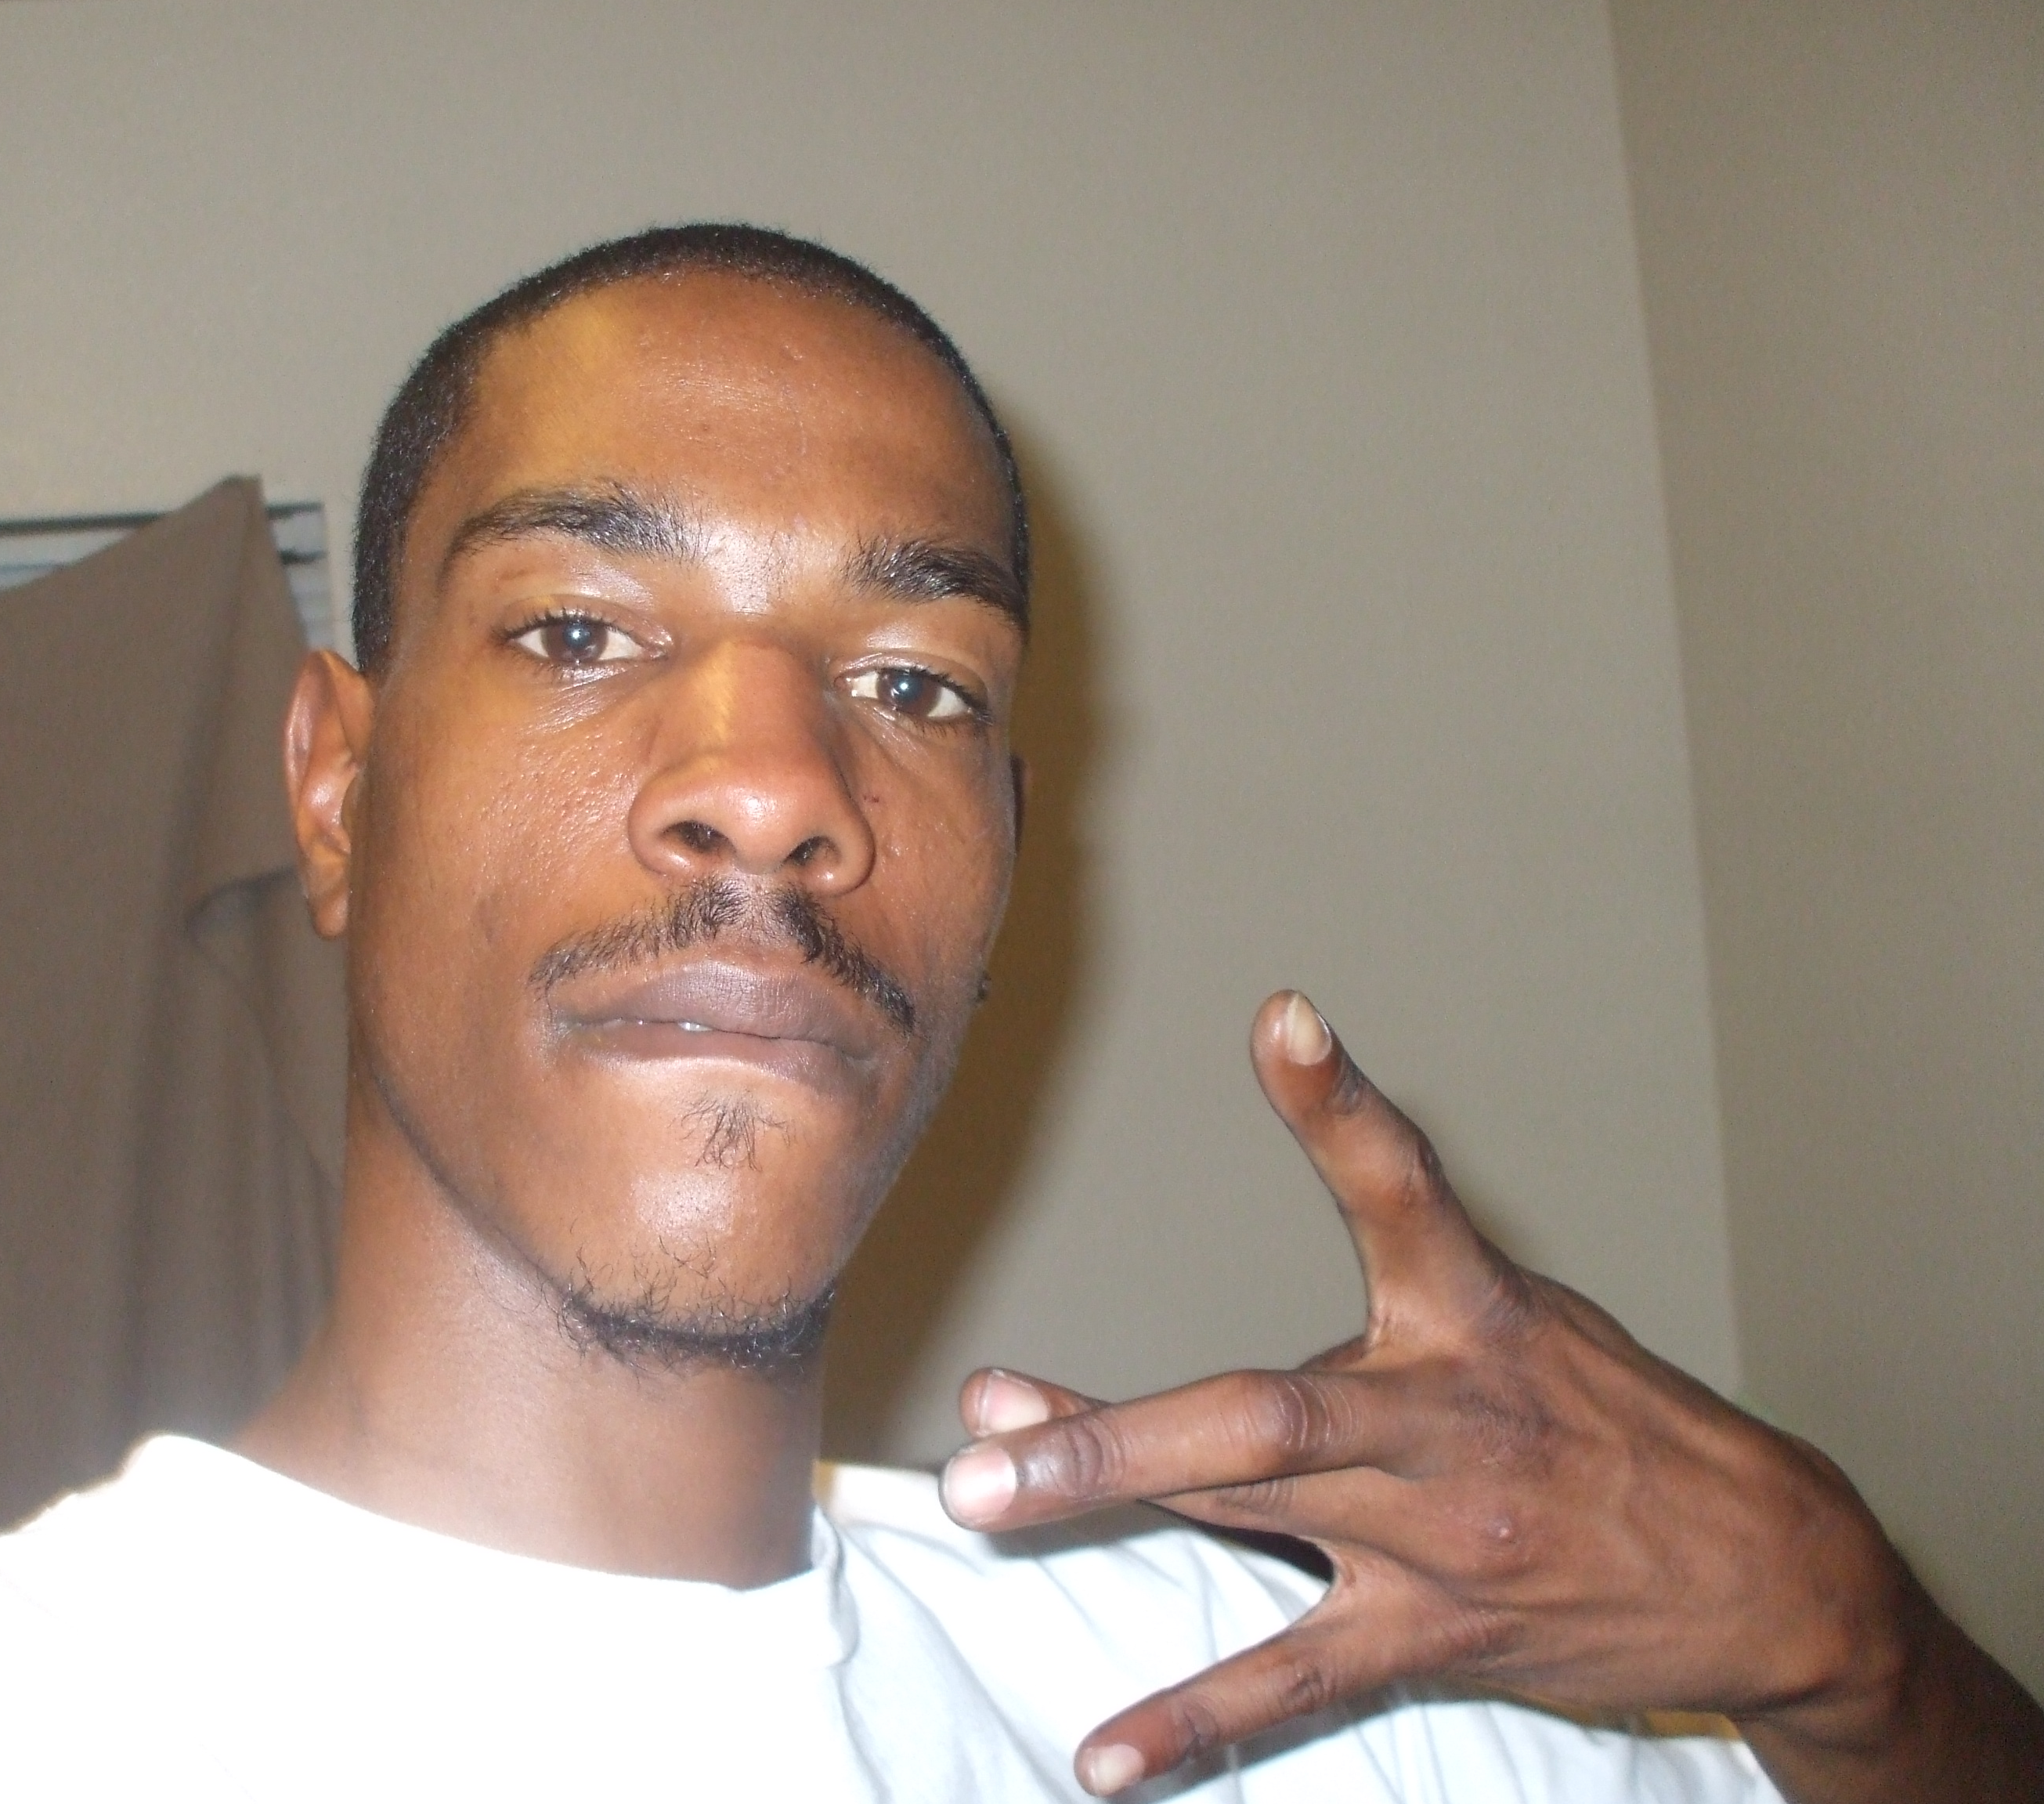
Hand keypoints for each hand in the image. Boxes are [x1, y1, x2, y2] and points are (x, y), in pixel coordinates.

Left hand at [938, 992, 2043, 1800]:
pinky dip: (1193, 1721)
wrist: (1770, 1571)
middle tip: (988, 1410)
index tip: (1283, 1022)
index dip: (1341, 1106)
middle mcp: (1445, 1417)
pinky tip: (1104, 1760)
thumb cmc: (1615, 1422)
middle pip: (1265, 1407)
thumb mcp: (1523, 1316)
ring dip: (1110, 1498)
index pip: (1403, 1189)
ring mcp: (1436, 1534)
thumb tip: (1214, 1358)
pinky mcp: (1438, 1633)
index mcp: (1471, 1313)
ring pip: (1249, 1511)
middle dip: (1118, 1418)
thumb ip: (1379, 1311)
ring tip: (982, 1496)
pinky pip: (1296, 1681)